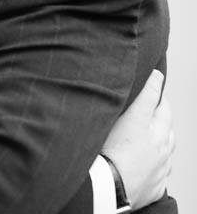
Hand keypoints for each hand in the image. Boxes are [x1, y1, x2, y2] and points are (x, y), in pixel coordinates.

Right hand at [102, 69, 173, 209]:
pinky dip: (162, 154)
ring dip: (165, 128)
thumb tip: (96, 96)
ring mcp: (161, 160)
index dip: (153, 81)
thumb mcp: (96, 124)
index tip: (156, 74)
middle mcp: (155, 139)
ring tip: (158, 124)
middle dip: (161, 103)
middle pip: (164, 114)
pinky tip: (155, 154)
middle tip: (157, 98)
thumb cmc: (96, 159)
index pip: (150, 94)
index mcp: (138, 122)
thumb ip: (101, 110)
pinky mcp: (160, 178)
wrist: (108, 193)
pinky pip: (166, 162)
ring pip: (171, 138)